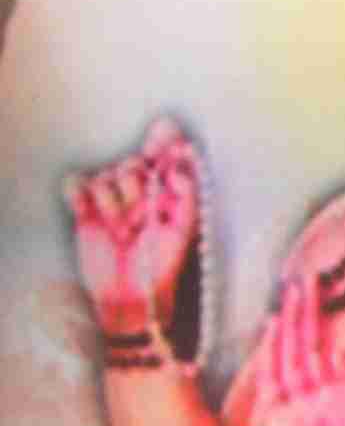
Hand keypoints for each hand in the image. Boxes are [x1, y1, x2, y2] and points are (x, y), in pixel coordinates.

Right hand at [65, 122, 199, 338]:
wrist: (128, 293)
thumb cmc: (162, 264)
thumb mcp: (184, 230)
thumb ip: (188, 195)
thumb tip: (181, 165)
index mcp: (167, 191)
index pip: (165, 154)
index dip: (166, 139)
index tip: (167, 132)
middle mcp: (139, 190)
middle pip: (132, 163)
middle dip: (136, 183)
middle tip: (140, 212)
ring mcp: (110, 199)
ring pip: (105, 174)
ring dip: (112, 200)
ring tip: (121, 228)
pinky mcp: (84, 209)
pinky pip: (76, 182)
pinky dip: (78, 191)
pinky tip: (86, 210)